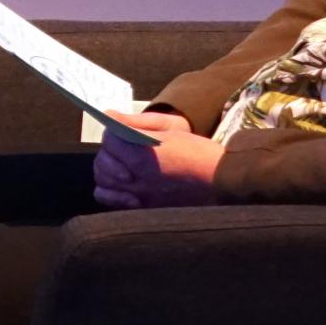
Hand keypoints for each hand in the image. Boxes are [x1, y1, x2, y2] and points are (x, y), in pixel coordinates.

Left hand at [91, 112, 224, 209]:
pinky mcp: (144, 209)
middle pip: (103, 161)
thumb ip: (137, 123)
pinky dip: (111, 193)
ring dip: (108, 171)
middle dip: (110, 152)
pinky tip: (124, 186)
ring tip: (124, 167)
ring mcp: (139, 196)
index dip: (114, 132)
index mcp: (141, 155)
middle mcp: (136, 178)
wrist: (223, 183)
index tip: (123, 132)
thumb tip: (109, 116)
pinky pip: (113, 202)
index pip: (109, 139)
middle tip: (124, 149)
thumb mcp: (171, 130)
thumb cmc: (199, 153)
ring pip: (104, 182)